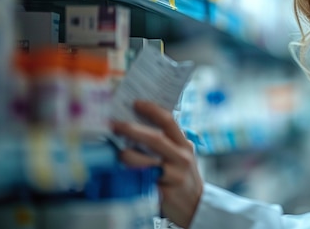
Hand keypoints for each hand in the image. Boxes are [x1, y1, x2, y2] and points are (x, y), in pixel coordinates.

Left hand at [111, 100, 202, 227]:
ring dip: (127, 155)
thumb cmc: (181, 176)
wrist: (195, 205)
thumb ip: (167, 142)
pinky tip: (122, 172)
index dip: (152, 110)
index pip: (169, 121)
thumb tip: (137, 123)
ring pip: (146, 162)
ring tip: (117, 152)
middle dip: (132, 130)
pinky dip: (131, 175)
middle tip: (114, 124)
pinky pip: (143, 181)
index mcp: (184, 145)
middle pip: (156, 139)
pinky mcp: (165, 192)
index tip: (135, 103)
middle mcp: (181, 158)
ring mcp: (174, 176)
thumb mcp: (181, 156)